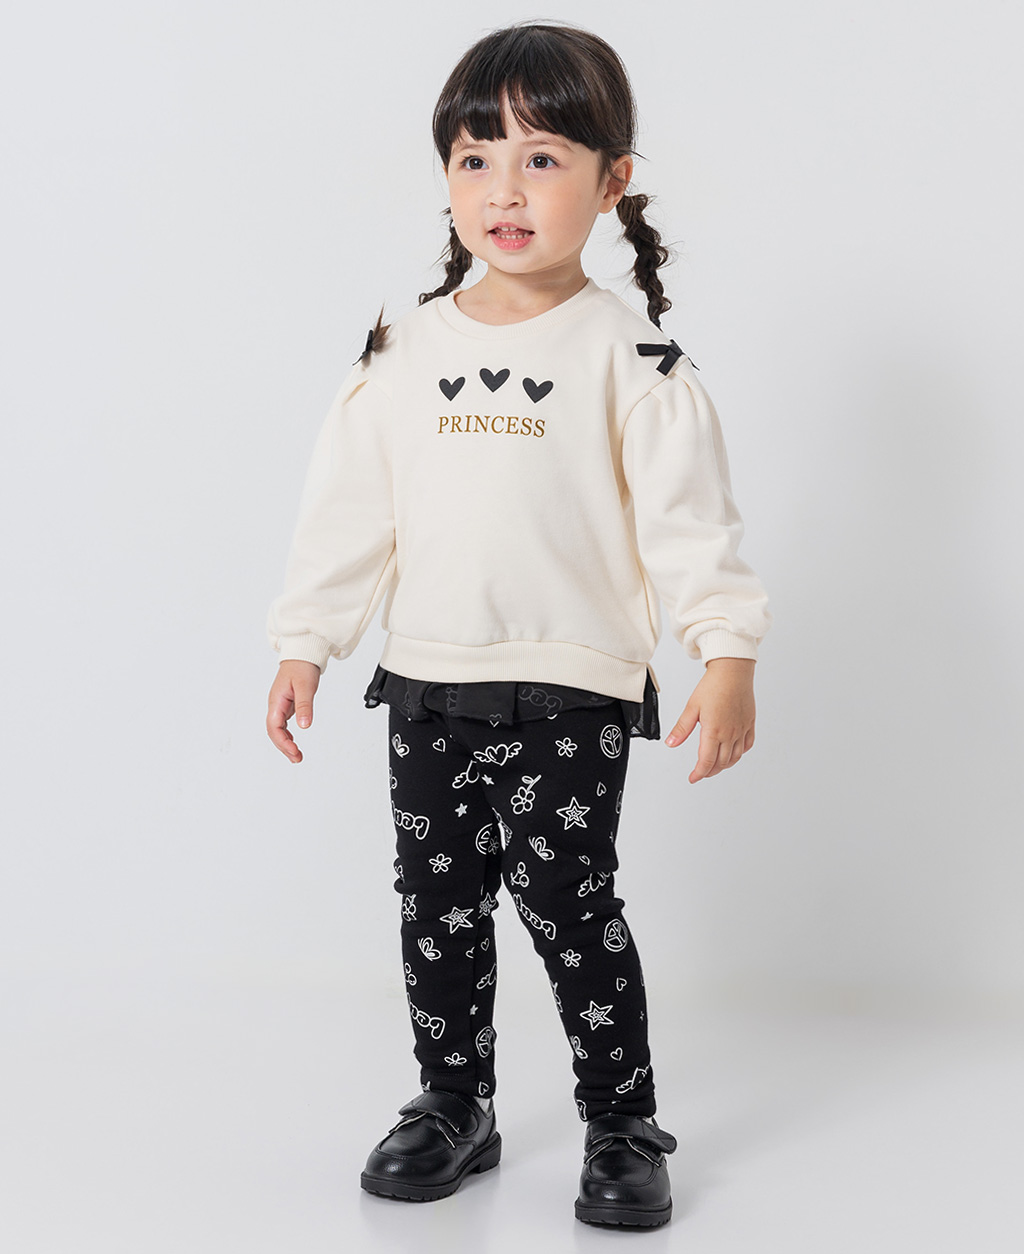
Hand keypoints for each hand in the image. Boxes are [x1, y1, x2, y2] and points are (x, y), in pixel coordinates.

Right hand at [267, 660, 321, 762]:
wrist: (303, 654)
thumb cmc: (302, 666)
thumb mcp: (306, 686)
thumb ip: (304, 706)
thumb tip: (304, 726)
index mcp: (276, 700)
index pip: (274, 727)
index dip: (282, 741)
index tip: (294, 750)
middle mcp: (275, 704)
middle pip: (274, 731)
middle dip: (284, 747)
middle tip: (297, 758)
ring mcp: (280, 705)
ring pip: (278, 729)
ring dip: (285, 743)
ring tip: (297, 756)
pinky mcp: (286, 704)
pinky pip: (283, 724)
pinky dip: (288, 735)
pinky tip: (294, 742)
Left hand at [664, 658, 755, 782]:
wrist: (733, 671)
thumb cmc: (712, 686)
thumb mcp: (692, 707)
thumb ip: (682, 729)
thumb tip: (670, 744)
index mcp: (713, 731)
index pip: (706, 761)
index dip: (698, 773)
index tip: (692, 778)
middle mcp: (730, 733)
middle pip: (721, 763)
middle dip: (709, 771)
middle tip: (700, 772)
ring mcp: (741, 729)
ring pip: (735, 757)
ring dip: (724, 765)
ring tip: (714, 765)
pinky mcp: (749, 724)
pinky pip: (746, 745)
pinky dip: (739, 753)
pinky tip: (732, 752)